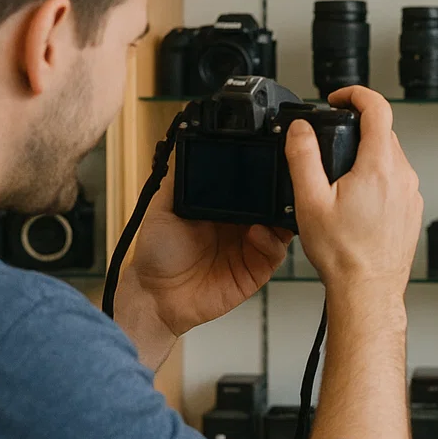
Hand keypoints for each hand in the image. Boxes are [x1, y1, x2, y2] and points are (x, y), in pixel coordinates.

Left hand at [114, 177, 291, 366]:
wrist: (155, 295)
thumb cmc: (156, 254)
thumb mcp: (163, 206)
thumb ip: (180, 178)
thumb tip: (187, 143)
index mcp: (222, 207)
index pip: (250, 187)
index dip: (260, 174)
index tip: (267, 159)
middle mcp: (239, 225)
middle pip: (271, 204)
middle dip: (279, 192)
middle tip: (282, 179)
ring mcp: (249, 248)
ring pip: (281, 227)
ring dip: (282, 215)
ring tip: (275, 205)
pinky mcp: (255, 271)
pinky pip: (275, 253)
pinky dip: (273, 241)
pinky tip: (258, 233)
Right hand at [285, 85, 421, 298]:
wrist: (368, 291)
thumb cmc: (343, 255)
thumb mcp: (309, 201)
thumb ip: (303, 156)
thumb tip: (300, 129)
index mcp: (378, 167)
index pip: (378, 107)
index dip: (356, 94)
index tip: (338, 98)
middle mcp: (402, 176)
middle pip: (384, 131)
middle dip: (357, 128)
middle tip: (331, 140)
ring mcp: (411, 194)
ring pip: (391, 156)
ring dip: (367, 154)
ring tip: (341, 177)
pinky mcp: (413, 210)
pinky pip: (397, 180)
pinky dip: (378, 178)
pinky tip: (357, 201)